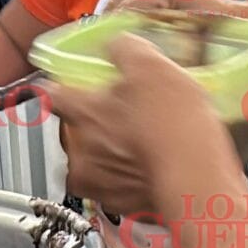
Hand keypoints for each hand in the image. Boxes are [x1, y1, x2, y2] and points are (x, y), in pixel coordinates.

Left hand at [41, 36, 225, 215]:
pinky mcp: (115, 203)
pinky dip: (125, 176)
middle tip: (124, 112)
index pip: (52, 93)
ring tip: (140, 140)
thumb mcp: (151, 65)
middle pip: (72, 128)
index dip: (64, 86)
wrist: (195, 177)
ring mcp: (95, 180)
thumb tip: (116, 43)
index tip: (74, 84)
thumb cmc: (172, 125)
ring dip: (108, 150)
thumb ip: (124, 48)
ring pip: (91, 159)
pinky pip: (112, 185)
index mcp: (81, 111)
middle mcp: (79, 149)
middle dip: (93, 121)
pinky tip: (149, 163)